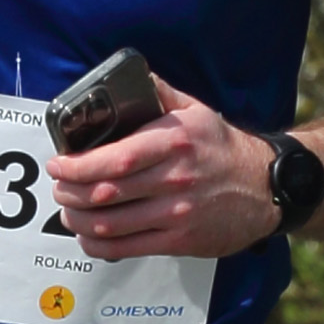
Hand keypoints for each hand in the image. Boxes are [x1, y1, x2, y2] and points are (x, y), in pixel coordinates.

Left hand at [47, 74, 280, 260]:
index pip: (114, 158)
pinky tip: (88, 236)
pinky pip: (127, 247)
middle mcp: (174, 178)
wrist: (266, 187)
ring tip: (68, 210)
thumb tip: (132, 76)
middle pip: (105, 192)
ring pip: (111, 223)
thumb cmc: (224, 148)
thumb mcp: (197, 111)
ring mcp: (176, 213)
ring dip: (78, 219)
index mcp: (173, 142)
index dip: (78, 165)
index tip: (58, 164)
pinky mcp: (179, 240)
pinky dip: (98, 245)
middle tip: (58, 187)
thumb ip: (161, 93)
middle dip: (70, 192)